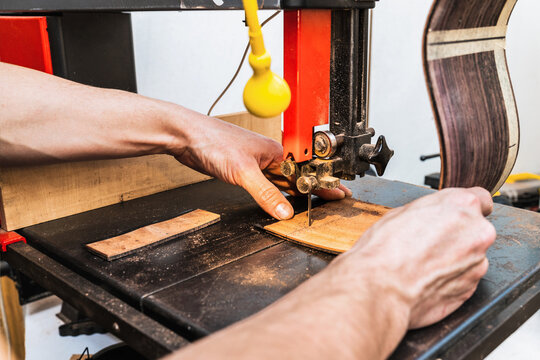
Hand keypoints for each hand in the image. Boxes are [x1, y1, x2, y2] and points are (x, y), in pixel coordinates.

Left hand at [170, 110, 350, 219]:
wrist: (186, 136)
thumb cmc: (213, 141)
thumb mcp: (243, 172)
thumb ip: (265, 193)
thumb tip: (285, 211)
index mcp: (276, 151)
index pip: (306, 171)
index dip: (323, 183)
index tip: (339, 193)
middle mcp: (268, 156)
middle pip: (297, 175)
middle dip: (315, 187)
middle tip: (334, 198)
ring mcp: (255, 162)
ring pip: (282, 180)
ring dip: (297, 190)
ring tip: (314, 201)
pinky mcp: (243, 169)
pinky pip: (267, 183)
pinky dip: (276, 192)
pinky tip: (281, 197)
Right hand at [333, 187, 494, 328]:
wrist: (380, 289)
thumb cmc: (384, 251)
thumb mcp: (400, 213)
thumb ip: (429, 211)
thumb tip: (431, 216)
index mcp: (461, 205)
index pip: (481, 199)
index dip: (465, 209)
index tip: (457, 216)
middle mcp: (477, 231)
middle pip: (475, 230)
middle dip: (456, 235)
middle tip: (428, 243)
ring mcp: (478, 262)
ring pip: (470, 256)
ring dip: (453, 259)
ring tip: (423, 264)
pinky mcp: (472, 288)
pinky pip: (464, 278)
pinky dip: (449, 279)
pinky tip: (426, 278)